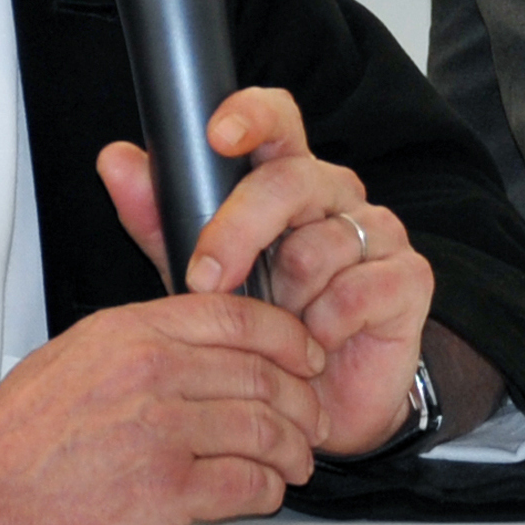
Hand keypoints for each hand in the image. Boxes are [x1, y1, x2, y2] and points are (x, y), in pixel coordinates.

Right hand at [0, 290, 326, 524]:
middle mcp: (152, 373)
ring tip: (296, 462)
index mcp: (131, 331)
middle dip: (302, 399)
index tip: (306, 355)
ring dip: (293, 450)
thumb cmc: (12, 436)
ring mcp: (161, 432)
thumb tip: (196, 341)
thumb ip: (140, 341)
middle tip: (313, 418)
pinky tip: (264, 493)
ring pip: (265, 429)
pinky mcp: (163, 492)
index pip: (238, 316)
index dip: (288, 337)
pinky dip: (266, 491)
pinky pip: (244, 485)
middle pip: (263, 374)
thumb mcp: (75, 353)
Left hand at [99, 87, 436, 453]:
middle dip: (237, 231)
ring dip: (285, 301)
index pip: (277, 121)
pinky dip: (324, 327)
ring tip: (282, 327)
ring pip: (316, 245)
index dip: (252, 116)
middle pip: (288, 181)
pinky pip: (354, 291)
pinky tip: (317, 344)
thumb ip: (160, 219)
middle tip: (206, 279)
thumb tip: (116, 160)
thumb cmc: (261, 330)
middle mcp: (336, 194)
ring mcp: (378, 231)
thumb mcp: (198, 274)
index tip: (218, 134)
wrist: (316, 408)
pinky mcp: (409, 277)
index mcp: (287, 178)